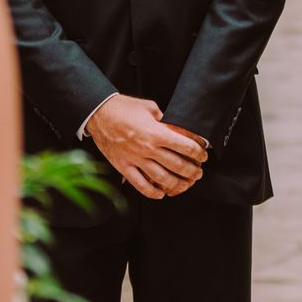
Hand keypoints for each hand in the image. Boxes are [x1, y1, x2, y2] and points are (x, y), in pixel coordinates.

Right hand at [85, 96, 207, 198]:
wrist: (98, 113)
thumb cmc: (123, 108)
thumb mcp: (149, 107)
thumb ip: (164, 119)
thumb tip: (175, 127)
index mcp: (156, 132)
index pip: (184, 146)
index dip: (197, 153)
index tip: (203, 155)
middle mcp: (147, 148)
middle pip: (176, 165)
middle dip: (192, 171)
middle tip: (198, 173)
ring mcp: (135, 159)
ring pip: (161, 178)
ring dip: (177, 184)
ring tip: (186, 184)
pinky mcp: (124, 166)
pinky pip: (140, 185)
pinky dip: (152, 193)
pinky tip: (161, 194)